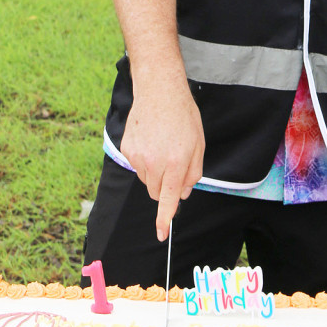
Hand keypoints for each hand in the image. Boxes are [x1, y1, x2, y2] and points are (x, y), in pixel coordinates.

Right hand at [121, 84, 204, 240]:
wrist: (159, 91)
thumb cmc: (183, 117)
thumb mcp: (199, 145)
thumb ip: (193, 173)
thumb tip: (182, 194)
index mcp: (177, 163)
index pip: (168, 199)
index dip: (164, 219)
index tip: (161, 235)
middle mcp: (155, 163)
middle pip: (157, 192)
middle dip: (166, 187)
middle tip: (173, 164)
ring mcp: (138, 156)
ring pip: (146, 180)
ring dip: (155, 172)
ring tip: (162, 146)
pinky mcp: (127, 149)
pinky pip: (136, 166)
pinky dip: (144, 160)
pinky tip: (151, 141)